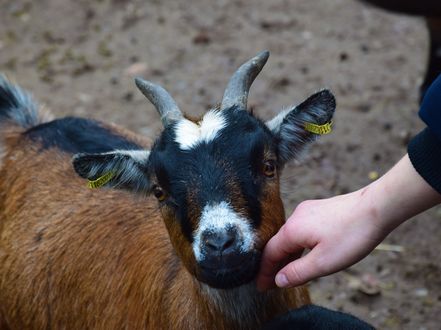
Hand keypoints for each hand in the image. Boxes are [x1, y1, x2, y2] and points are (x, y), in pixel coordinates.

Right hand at [256, 154, 440, 289]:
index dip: (264, 271)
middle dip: (274, 263)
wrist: (376, 208)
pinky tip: (304, 253)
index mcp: (292, 230)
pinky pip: (300, 229)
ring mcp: (307, 211)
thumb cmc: (352, 235)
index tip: (260, 286)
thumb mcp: (324, 262)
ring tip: (287, 271)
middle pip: (277, 243)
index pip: (269, 253)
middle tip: (271, 283)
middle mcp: (295, 217)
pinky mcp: (318, 209)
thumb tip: (278, 280)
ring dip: (287, 254)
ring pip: (290, 236)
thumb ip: (298, 272)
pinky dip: (297, 244)